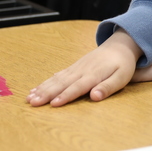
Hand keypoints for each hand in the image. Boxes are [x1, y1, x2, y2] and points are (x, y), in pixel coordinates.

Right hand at [27, 31, 151, 106]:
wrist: (119, 46)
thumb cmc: (122, 65)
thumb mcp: (122, 77)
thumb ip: (108, 87)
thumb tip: (95, 97)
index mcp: (94, 75)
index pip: (77, 87)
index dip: (65, 96)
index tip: (53, 104)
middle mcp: (81, 71)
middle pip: (62, 84)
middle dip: (46, 94)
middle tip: (32, 103)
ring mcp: (76, 68)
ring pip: (56, 79)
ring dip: (42, 88)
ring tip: (29, 98)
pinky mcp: (73, 67)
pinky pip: (57, 75)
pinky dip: (46, 82)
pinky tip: (36, 88)